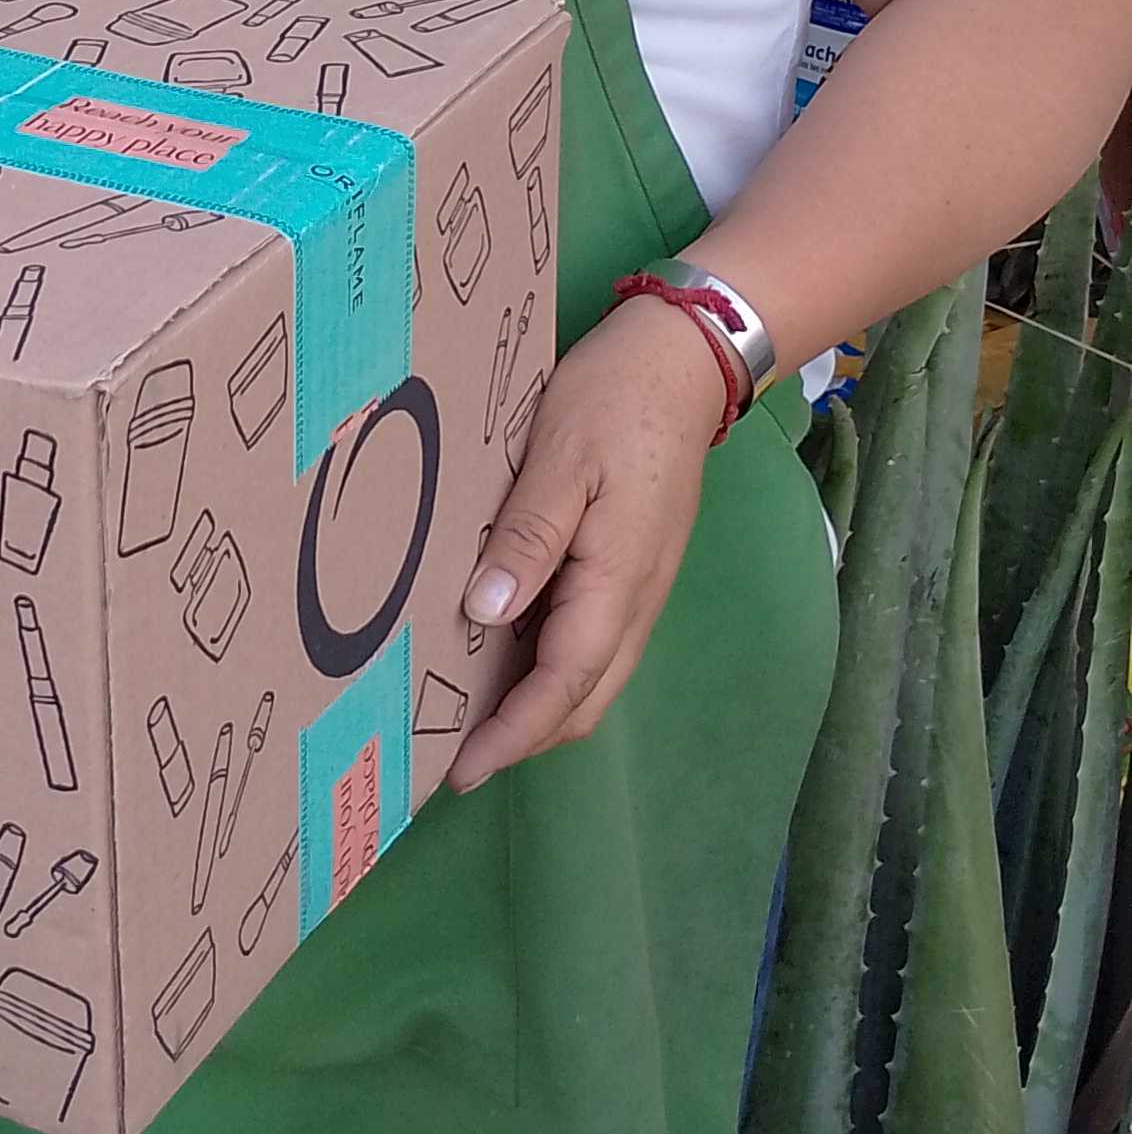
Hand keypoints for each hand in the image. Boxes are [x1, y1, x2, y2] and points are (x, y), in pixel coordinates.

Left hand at [450, 298, 724, 787]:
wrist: (681, 361)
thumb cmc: (615, 400)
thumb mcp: (561, 459)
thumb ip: (526, 539)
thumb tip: (485, 613)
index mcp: (617, 581)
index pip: (563, 685)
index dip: (512, 735)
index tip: (460, 772)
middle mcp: (636, 601)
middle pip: (582, 701)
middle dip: (523, 740)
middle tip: (452, 758)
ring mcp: (641, 588)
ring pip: (592, 678)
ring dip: (536, 710)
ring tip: (469, 717)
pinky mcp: (634, 570)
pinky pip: (592, 644)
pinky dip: (550, 671)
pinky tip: (502, 653)